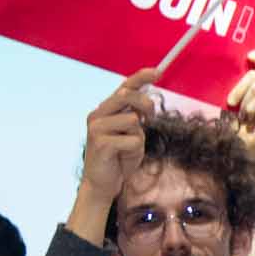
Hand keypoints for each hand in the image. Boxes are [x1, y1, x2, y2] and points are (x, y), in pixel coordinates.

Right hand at [79, 69, 157, 208]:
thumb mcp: (132, 134)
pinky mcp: (100, 143)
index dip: (141, 77)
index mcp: (105, 110)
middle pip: (127, 96)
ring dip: (138, 137)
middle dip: (145, 105)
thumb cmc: (119, 158)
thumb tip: (147, 101)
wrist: (103, 184)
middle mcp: (98, 114)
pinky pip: (132, 140)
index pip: (124, 86)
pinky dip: (135, 151)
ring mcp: (97, 128)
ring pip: (133, 120)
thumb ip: (135, 117)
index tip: (158, 71)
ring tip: (128, 149)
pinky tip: (122, 158)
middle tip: (150, 119)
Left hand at [226, 49, 254, 160]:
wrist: (238, 144)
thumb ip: (237, 83)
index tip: (249, 57)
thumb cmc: (233, 121)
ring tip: (242, 115)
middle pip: (254, 75)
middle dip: (238, 88)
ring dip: (243, 102)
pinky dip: (249, 109)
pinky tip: (248, 119)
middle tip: (231, 103)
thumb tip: (232, 67)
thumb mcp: (232, 98)